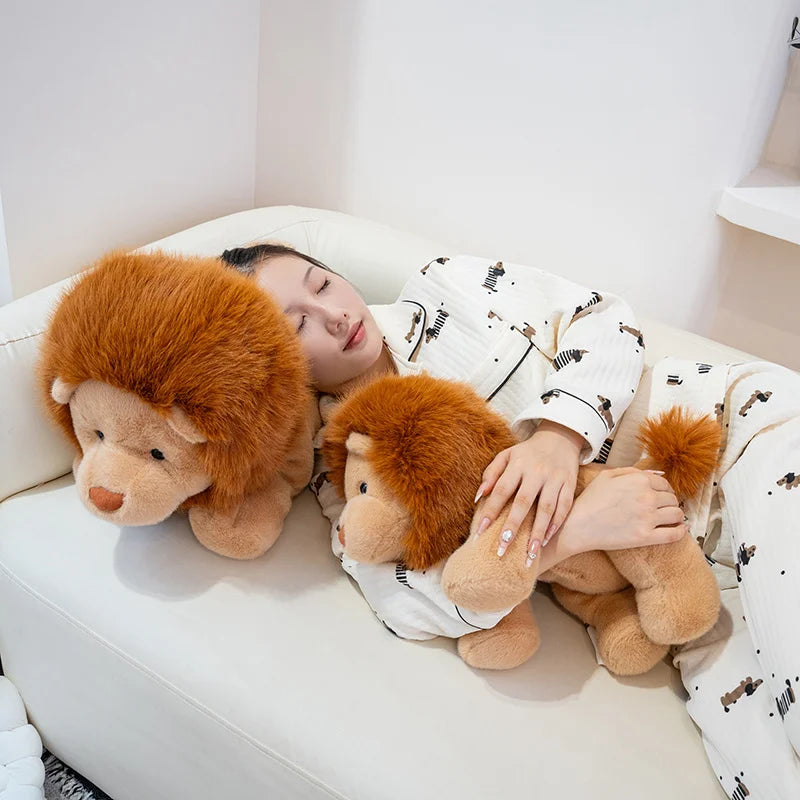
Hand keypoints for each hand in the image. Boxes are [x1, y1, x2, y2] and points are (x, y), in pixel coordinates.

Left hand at [474, 421, 583, 563]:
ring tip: (529, 556)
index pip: (501, 490)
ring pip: (547, 509)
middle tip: (501, 550)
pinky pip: (564, 507)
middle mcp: (536, 471)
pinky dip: (556, 524)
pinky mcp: (570, 484)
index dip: (490, 511)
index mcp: (517, 464)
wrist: (559, 437)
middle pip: (523, 502)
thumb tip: (478, 497)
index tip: (479, 532)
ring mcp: (555, 478)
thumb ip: (491, 474)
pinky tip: (547, 540)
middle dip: (512, 528)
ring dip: (537, 533)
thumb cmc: (527, 453)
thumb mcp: (506, 455)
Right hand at [556, 467, 687, 553]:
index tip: (662, 495)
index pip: (664, 483)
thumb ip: (632, 472)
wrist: (578, 525)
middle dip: (669, 502)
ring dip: (676, 515)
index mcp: (638, 480)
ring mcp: (648, 518)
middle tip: (663, 507)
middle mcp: (647, 497)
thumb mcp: (607, 476)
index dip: (664, 489)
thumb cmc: (590, 500)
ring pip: (677, 514)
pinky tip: (680, 530)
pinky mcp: (646, 537)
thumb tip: (655, 474)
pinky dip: (681, 531)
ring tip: (670, 518)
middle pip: (672, 498)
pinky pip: (674, 534)